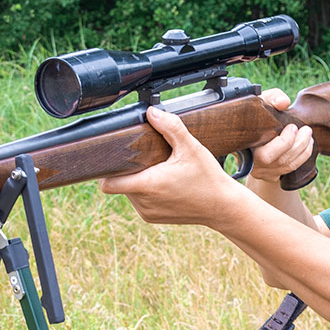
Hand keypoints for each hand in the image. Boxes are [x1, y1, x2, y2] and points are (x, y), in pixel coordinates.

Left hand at [98, 106, 238, 225]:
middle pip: (120, 183)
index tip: (115, 158)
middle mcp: (144, 203)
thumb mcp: (191, 148)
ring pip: (128, 192)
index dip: (106, 169)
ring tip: (158, 171)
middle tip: (149, 159)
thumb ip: (170, 127)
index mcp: (148, 185)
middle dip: (128, 170)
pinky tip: (164, 185)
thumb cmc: (208, 178)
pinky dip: (145, 192)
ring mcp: (147, 213)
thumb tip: (151, 112)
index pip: (108, 183)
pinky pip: (139, 202)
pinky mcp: (152, 218)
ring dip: (137, 180)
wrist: (223, 207)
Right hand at [247, 88, 314, 183]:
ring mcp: (259, 172)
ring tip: (308, 136)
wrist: (250, 131)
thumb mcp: (262, 101)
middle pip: (278, 161)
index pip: (264, 155)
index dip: (283, 143)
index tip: (293, 127)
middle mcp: (250, 163)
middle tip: (306, 130)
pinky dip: (301, 158)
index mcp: (243, 147)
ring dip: (302, 151)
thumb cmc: (257, 114)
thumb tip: (283, 102)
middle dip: (296, 145)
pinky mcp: (269, 175)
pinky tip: (306, 146)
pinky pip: (288, 170)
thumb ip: (272, 97)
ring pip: (285, 167)